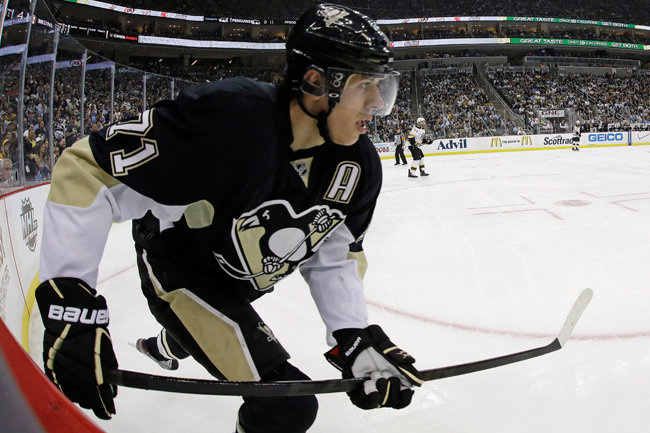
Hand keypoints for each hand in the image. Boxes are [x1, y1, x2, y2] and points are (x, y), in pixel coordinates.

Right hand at [35, 278, 117, 418]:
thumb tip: (110, 381)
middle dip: (97, 402)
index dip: (106, 400)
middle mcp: (74, 365)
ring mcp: (61, 364)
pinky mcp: (51, 361)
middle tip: (105, 409)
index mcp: (91, 360)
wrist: (68, 307)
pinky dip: (69, 390)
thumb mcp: (105, 340)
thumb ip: (107, 362)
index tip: (112, 407)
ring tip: (92, 403)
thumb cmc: (91, 320)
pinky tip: (76, 395)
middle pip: (85, 393)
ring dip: (83, 398)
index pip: (99, 388)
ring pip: (71, 389)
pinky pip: (59, 382)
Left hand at [324, 325, 421, 408]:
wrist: (359, 342)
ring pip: (380, 402)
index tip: (405, 389)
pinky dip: (367, 395)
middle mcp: (384, 392)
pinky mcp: (358, 393)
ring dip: (379, 387)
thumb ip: (407, 368)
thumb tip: (418, 380)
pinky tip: (368, 385)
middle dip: (390, 386)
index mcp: (396, 384)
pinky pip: (363, 403)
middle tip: (383, 372)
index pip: (403, 401)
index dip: (405, 397)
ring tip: (374, 374)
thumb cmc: (377, 348)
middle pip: (393, 402)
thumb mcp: (394, 355)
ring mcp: (371, 393)